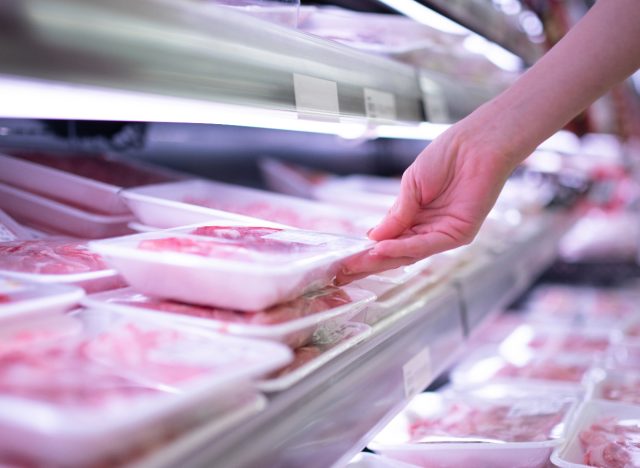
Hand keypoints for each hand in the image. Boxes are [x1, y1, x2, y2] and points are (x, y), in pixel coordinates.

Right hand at [335, 118, 517, 284]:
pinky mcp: (459, 234)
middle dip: (370, 262)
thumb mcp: (410, 187)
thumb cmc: (446, 157)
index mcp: (416, 217)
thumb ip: (395, 215)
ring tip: (359, 262)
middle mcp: (429, 230)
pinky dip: (403, 248)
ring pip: (409, 253)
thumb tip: (372, 238)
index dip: (367, 251)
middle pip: (397, 253)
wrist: (474, 144)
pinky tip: (383, 249)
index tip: (345, 260)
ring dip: (383, 258)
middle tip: (345, 271)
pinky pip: (426, 245)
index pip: (389, 241)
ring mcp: (443, 234)